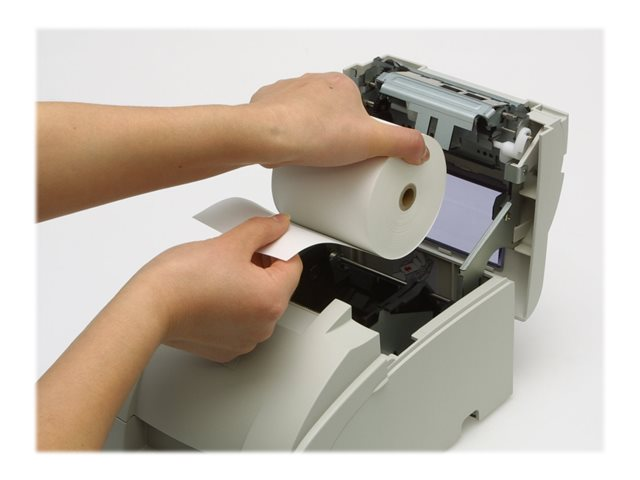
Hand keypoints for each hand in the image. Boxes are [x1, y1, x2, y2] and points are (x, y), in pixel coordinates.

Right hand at [130, 214, 301, 362]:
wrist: (148, 308)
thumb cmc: (182, 281)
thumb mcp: (231, 242)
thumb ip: (262, 230)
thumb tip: (278, 225)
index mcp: (271, 300)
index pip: (293, 265)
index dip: (278, 245)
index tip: (263, 238)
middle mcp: (263, 326)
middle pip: (276, 285)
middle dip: (261, 264)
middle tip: (236, 250)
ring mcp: (245, 340)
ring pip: (257, 303)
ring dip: (246, 284)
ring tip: (220, 271)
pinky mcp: (225, 347)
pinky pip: (240, 320)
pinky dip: (231, 304)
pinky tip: (213, 291)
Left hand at [249, 72, 428, 166]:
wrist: (265, 136)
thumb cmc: (310, 131)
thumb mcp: (371, 141)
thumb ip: (402, 143)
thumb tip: (420, 149)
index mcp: (341, 86)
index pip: (361, 111)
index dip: (363, 134)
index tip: (362, 151)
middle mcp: (314, 84)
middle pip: (334, 116)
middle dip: (337, 137)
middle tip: (340, 161)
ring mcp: (289, 95)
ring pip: (308, 119)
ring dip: (312, 137)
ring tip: (317, 161)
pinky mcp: (268, 110)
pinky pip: (283, 125)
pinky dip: (289, 138)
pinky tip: (294, 154)